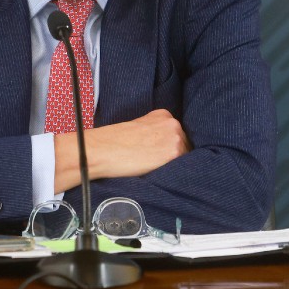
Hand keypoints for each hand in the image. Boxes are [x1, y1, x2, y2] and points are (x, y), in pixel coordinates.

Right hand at [53, 109, 189, 191]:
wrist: (103, 149)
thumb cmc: (114, 141)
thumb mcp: (138, 128)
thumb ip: (155, 132)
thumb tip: (163, 148)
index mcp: (163, 115)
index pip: (177, 134)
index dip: (169, 147)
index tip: (159, 155)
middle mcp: (173, 123)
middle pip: (184, 145)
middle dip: (174, 155)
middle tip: (156, 164)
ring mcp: (175, 137)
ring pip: (184, 157)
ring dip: (173, 165)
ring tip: (153, 169)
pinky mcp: (173, 153)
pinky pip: (181, 167)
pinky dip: (172, 172)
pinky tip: (156, 172)